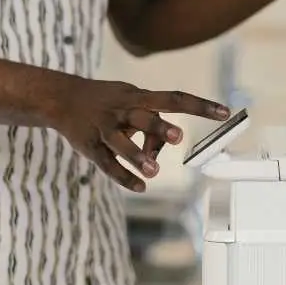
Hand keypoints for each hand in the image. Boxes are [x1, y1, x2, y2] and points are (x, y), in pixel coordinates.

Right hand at [50, 73, 229, 191]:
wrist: (61, 97)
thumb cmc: (107, 102)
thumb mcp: (130, 105)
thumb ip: (149, 130)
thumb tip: (159, 154)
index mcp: (137, 97)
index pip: (173, 98)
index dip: (199, 106)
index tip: (224, 112)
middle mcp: (122, 110)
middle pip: (142, 117)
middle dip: (158, 127)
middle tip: (177, 137)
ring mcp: (104, 128)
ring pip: (120, 142)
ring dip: (137, 156)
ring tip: (154, 172)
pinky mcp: (90, 146)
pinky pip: (107, 163)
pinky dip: (124, 176)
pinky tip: (141, 187)